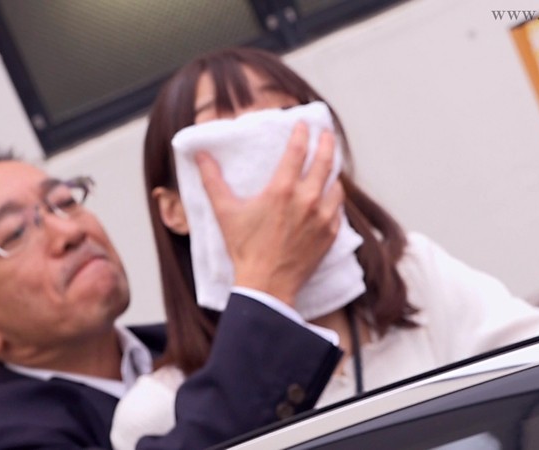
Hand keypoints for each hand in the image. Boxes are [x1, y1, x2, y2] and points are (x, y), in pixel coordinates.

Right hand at [195, 122, 343, 306]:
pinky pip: (338, 209)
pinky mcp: (331, 234)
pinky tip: (330, 197)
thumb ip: (212, 180)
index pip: (297, 150)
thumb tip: (200, 155)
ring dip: (332, 173)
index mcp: (282, 190)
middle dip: (326, 143)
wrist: (267, 285)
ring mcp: (322, 217)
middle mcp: (307, 200)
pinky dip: (334, 200)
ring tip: (329, 166)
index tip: (304, 123)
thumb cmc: (245, 249)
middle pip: (325, 161)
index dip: (302, 133)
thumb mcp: (225, 212)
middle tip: (326, 134)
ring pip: (336, 185)